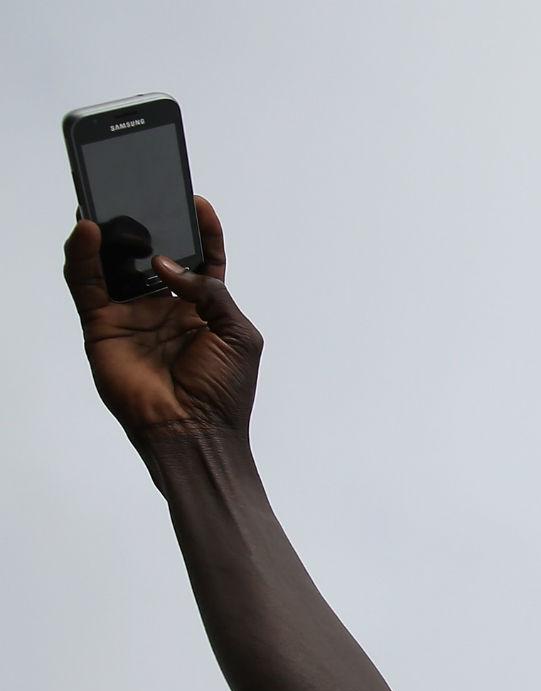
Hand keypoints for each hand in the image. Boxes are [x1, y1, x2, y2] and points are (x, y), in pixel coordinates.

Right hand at [63, 195, 262, 438]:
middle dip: (146, 223)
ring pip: (113, 262)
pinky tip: (89, 231)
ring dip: (108, 231)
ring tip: (106, 202)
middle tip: (139, 191)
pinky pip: (86, 282)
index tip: (197, 203)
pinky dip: (83, 254)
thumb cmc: (224, 391)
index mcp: (203, 308)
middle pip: (150, 253)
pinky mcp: (102, 325)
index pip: (202, 260)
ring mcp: (132, 314)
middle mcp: (165, 307)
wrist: (193, 430)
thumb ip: (212, 291)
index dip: (200, 231)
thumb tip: (168, 264)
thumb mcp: (238, 334)